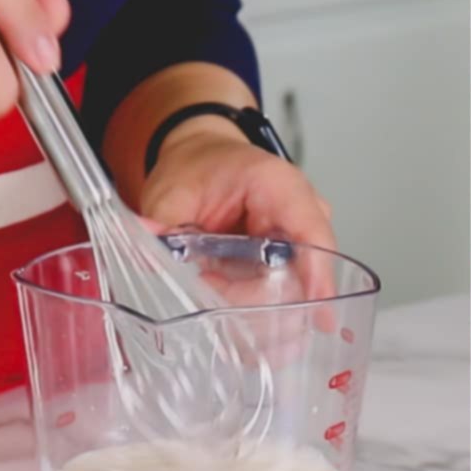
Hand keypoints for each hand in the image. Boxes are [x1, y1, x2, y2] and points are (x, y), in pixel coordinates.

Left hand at [139, 119, 336, 326]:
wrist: (202, 159)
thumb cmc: (198, 167)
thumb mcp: (172, 190)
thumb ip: (163, 218)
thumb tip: (152, 240)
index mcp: (278, 184)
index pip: (312, 233)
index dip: (319, 275)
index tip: (318, 311)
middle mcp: (302, 211)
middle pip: (305, 272)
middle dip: (262, 299)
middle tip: (212, 291)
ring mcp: (301, 238)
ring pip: (297, 288)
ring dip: (257, 305)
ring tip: (214, 290)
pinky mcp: (293, 259)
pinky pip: (286, 291)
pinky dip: (258, 305)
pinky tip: (230, 304)